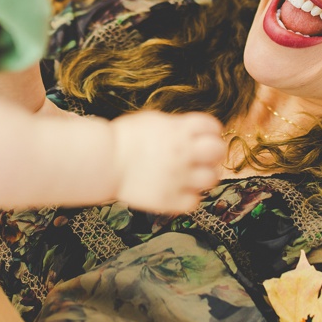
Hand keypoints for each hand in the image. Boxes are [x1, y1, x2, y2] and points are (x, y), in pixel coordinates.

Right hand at [110, 110, 225, 213]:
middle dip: (213, 153)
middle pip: (218, 151)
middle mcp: (182, 152)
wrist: (104, 161)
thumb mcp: (153, 120)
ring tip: (192, 176)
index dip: (211, 132)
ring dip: (205, 176)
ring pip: (211, 179)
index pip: (212, 127)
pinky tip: (180, 191)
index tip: (205, 137)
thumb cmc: (125, 138)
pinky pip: (194, 202)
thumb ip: (177, 125)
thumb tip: (195, 130)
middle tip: (203, 158)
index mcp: (179, 130)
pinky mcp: (169, 198)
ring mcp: (177, 177)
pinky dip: (190, 197)